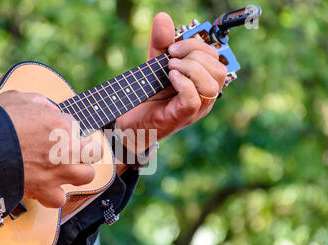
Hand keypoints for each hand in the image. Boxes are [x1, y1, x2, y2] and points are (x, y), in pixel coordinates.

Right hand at [0, 91, 102, 207]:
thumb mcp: (17, 98)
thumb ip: (37, 101)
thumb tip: (46, 107)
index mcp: (62, 124)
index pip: (75, 125)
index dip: (64, 127)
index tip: (54, 130)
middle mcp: (66, 150)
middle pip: (94, 152)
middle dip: (85, 150)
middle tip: (72, 150)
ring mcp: (58, 172)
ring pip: (87, 176)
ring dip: (78, 172)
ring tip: (65, 169)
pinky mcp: (44, 190)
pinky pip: (59, 199)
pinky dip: (54, 195)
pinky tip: (47, 188)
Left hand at [116, 12, 226, 147]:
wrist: (130, 122)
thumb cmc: (148, 95)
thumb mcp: (155, 64)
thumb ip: (161, 43)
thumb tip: (163, 18)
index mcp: (202, 81)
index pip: (216, 58)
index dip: (197, 46)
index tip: (173, 48)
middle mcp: (204, 96)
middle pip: (219, 70)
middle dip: (195, 56)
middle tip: (171, 58)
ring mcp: (195, 109)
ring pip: (211, 84)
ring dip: (190, 69)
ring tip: (170, 68)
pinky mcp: (182, 117)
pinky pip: (194, 99)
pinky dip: (183, 83)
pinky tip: (170, 77)